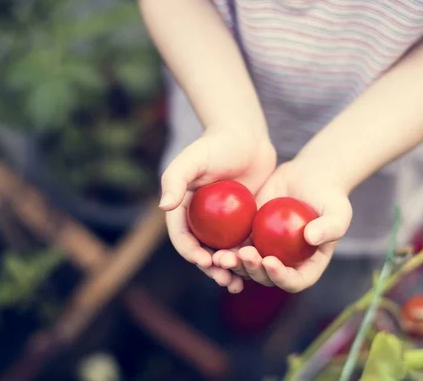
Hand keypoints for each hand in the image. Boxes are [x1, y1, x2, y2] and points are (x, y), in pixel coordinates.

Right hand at [159, 125, 275, 293]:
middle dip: (210, 269)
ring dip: (228, 271)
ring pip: (223, 254)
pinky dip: (248, 260)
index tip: (205, 260)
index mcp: (183, 209)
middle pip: (202, 251)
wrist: (247, 138)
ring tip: (238, 284)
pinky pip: (244, 246)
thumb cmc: (217, 145)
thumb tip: (164, 205)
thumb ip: (175, 178)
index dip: (191, 252)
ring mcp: (222, 224)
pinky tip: (258, 270)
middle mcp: (201, 220)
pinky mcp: (243, 223)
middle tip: (224, 279)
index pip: (182, 237)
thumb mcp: (194, 158)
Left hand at [213, 160, 352, 292]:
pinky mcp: (250, 236)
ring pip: (246, 266)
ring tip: (222, 256)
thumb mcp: (338, 210)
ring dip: (234, 265)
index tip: (270, 261)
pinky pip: (235, 246)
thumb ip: (330, 227)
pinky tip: (213, 243)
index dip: (281, 278)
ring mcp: (266, 251)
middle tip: (244, 254)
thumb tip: (312, 239)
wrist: (310, 178)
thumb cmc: (329, 196)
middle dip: (253, 270)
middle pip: (266, 277)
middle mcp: (284, 264)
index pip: (294, 281)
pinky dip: (225, 248)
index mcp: (306, 266)